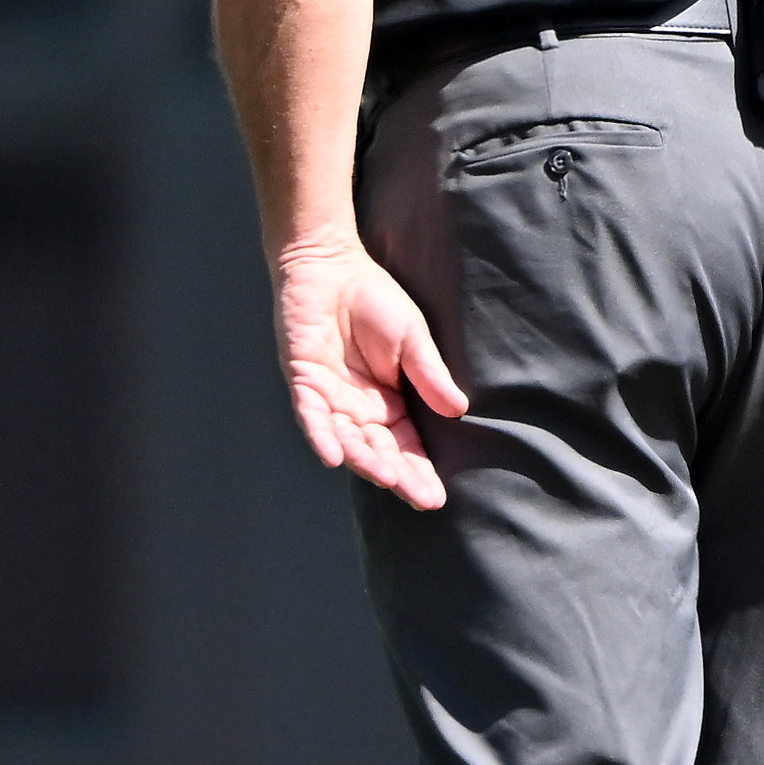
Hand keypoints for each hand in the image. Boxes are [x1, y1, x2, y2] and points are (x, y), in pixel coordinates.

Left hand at [271, 235, 468, 508]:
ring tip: (387, 477)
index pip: (406, 446)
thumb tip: (459, 410)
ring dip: (365, 460)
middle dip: (399, 475)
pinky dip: (321, 434)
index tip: (436, 497)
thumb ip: (429, 375)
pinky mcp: (304, 381)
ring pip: (347, 440)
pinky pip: (311, 415)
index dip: (419, 471)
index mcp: (388, 403)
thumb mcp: (412, 339)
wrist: (331, 266)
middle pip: (379, 451)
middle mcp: (359, 409)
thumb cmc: (374, 299)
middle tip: (419, 498)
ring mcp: (330, 398)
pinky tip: (333, 455)